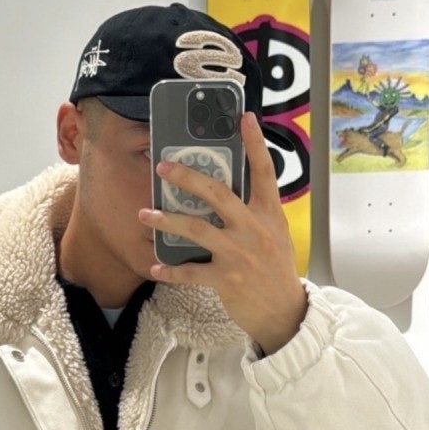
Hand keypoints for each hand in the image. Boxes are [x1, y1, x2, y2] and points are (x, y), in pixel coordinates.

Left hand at [139, 112, 306, 352]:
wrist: (284, 312)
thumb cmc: (275, 269)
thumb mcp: (274, 233)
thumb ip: (254, 211)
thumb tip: (227, 190)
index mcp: (269, 213)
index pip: (263, 171)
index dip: (255, 143)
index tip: (244, 117)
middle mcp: (254, 229)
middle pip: (217, 193)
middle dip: (187, 177)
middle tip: (162, 166)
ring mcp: (240, 253)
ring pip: (196, 229)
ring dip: (165, 220)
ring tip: (143, 215)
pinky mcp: (227, 278)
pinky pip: (191, 271)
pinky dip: (170, 270)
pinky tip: (154, 267)